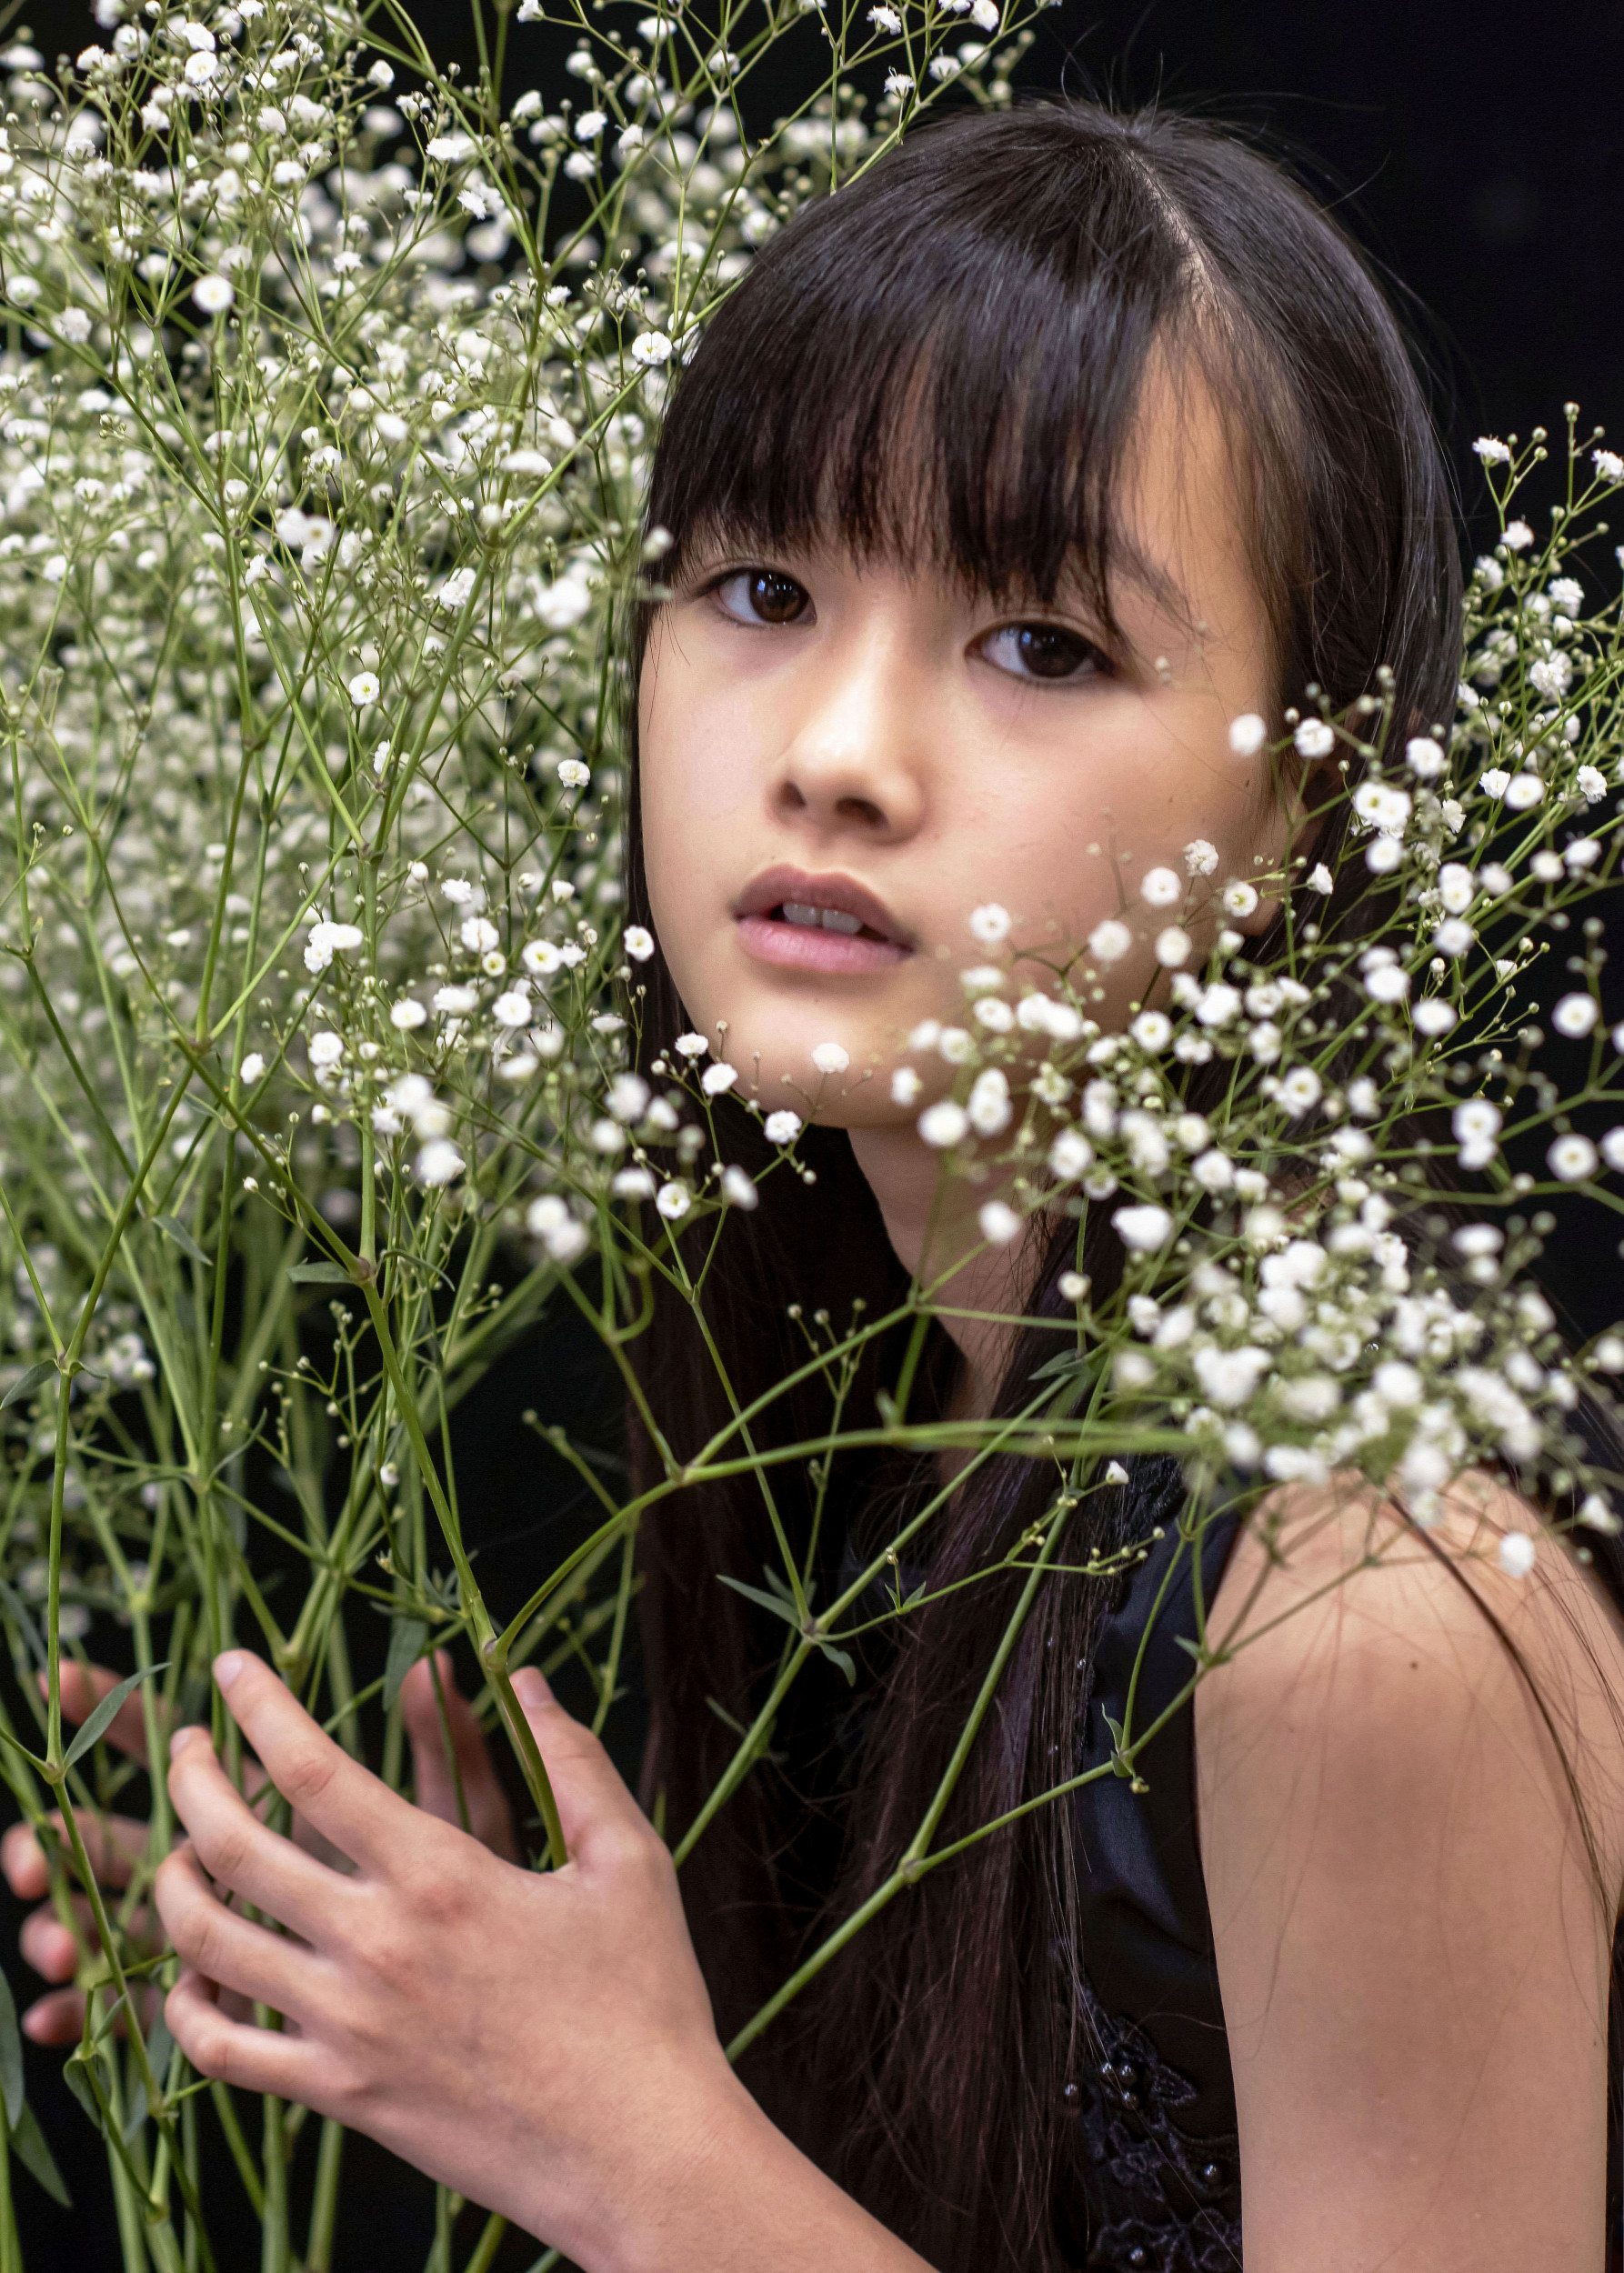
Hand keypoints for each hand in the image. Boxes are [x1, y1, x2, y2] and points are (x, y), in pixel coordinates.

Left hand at [154, 1653, 738, 2268]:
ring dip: (171, 1882)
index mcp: (441, 1876)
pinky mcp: (340, 2096)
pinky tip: (194, 1973)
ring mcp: (346, 2027)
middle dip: (191, 1779)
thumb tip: (523, 1678)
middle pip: (232, 1846)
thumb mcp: (627, 1860)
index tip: (233, 1664)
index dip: (259, 1707)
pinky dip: (185, 2007)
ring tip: (179, 1849)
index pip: (311, 1770)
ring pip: (206, 1944)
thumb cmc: (646, 2001)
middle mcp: (376, 1945)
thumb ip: (571, 1761)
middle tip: (187, 1745)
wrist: (638, 2152)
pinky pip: (222, 2052)